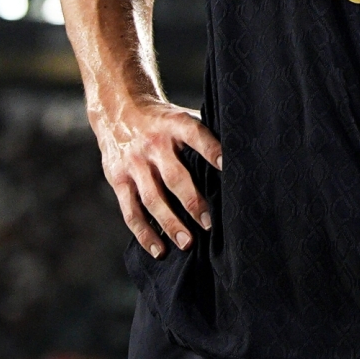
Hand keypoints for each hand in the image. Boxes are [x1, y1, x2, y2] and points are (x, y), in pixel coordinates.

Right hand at [95, 95, 222, 257]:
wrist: (118, 109)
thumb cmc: (163, 120)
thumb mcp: (183, 116)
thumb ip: (205, 135)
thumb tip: (241, 156)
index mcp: (175, 124)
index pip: (197, 136)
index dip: (212, 150)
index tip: (227, 166)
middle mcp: (154, 144)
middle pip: (174, 177)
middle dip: (193, 202)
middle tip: (209, 224)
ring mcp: (134, 163)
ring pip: (152, 199)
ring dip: (170, 224)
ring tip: (187, 243)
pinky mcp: (118, 179)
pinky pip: (131, 210)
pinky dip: (144, 233)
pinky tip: (159, 249)